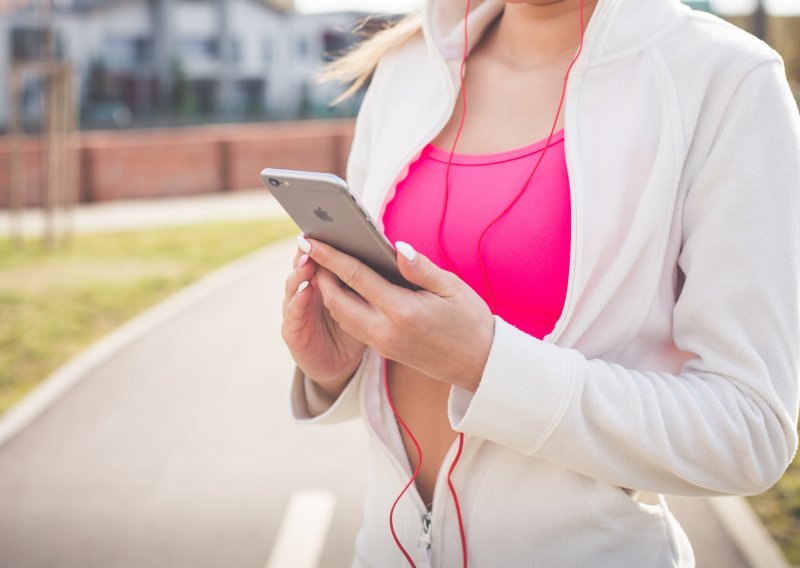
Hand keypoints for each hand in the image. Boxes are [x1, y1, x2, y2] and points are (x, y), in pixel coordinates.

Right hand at [281, 235, 366, 389]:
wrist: (341, 363)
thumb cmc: (358, 326)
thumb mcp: (367, 300)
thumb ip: (370, 277)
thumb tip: (388, 250)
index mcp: (325, 280)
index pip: (323, 256)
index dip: (325, 242)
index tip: (331, 224)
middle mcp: (306, 291)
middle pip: (303, 265)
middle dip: (307, 251)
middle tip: (314, 236)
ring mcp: (297, 311)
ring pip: (294, 286)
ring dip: (299, 272)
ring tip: (308, 259)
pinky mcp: (292, 332)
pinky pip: (292, 315)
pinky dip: (296, 301)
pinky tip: (304, 290)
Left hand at [305, 236, 494, 391]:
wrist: (480, 365)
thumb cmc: (470, 322)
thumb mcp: (452, 288)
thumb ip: (420, 268)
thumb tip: (396, 247)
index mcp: (403, 312)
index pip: (356, 278)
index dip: (331, 257)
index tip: (311, 240)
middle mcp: (386, 331)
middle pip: (337, 301)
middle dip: (320, 275)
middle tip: (312, 250)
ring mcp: (383, 344)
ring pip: (341, 317)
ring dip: (327, 292)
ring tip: (323, 266)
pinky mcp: (385, 351)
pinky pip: (353, 327)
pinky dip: (342, 306)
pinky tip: (344, 289)